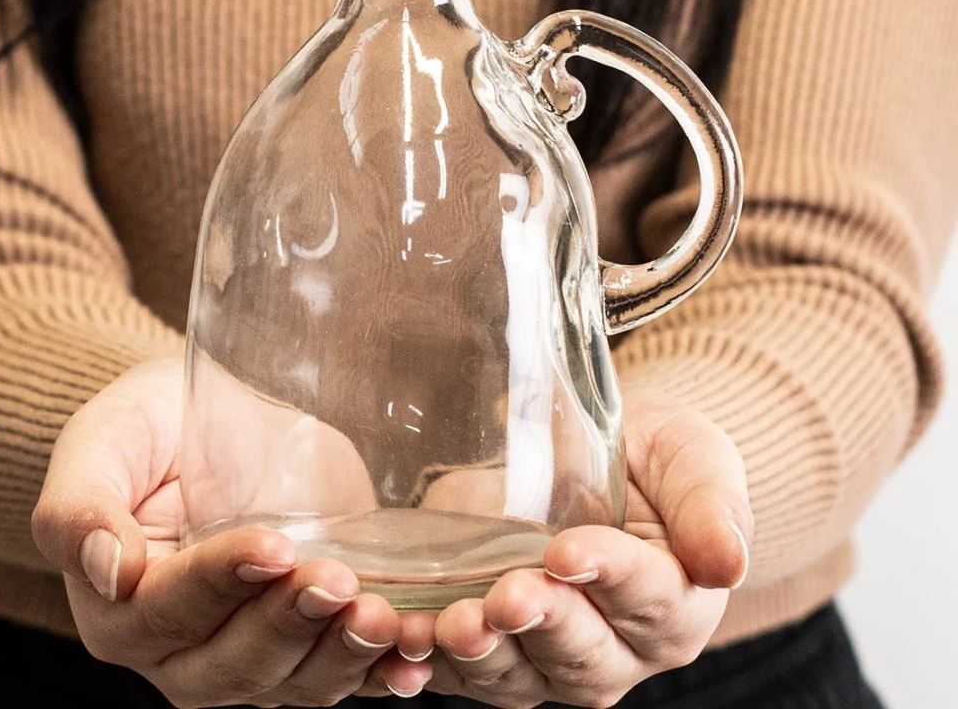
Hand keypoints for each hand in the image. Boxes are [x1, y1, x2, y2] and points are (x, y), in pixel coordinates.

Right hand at [32, 359, 434, 706]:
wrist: (212, 419)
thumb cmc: (148, 424)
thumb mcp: (102, 439)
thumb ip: (79, 507)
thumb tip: (110, 571)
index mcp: (119, 608)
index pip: (168, 611)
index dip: (221, 583)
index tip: (274, 545)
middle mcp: (180, 651)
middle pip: (235, 662)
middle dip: (290, 624)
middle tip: (339, 579)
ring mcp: (247, 650)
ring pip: (292, 680)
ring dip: (341, 655)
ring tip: (387, 618)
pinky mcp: (303, 635)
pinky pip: (337, 672)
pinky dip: (377, 673)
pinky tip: (413, 664)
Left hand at [426, 385, 752, 707]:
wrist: (598, 457)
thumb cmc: (654, 456)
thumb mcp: (694, 456)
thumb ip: (713, 504)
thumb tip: (729, 562)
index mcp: (677, 603)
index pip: (650, 600)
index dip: (611, 578)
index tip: (570, 551)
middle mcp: (618, 646)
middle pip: (582, 654)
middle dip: (542, 624)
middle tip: (508, 594)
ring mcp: (552, 655)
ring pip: (521, 675)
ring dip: (484, 654)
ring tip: (452, 623)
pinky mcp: (497, 644)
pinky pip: (464, 671)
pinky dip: (429, 664)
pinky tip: (402, 647)